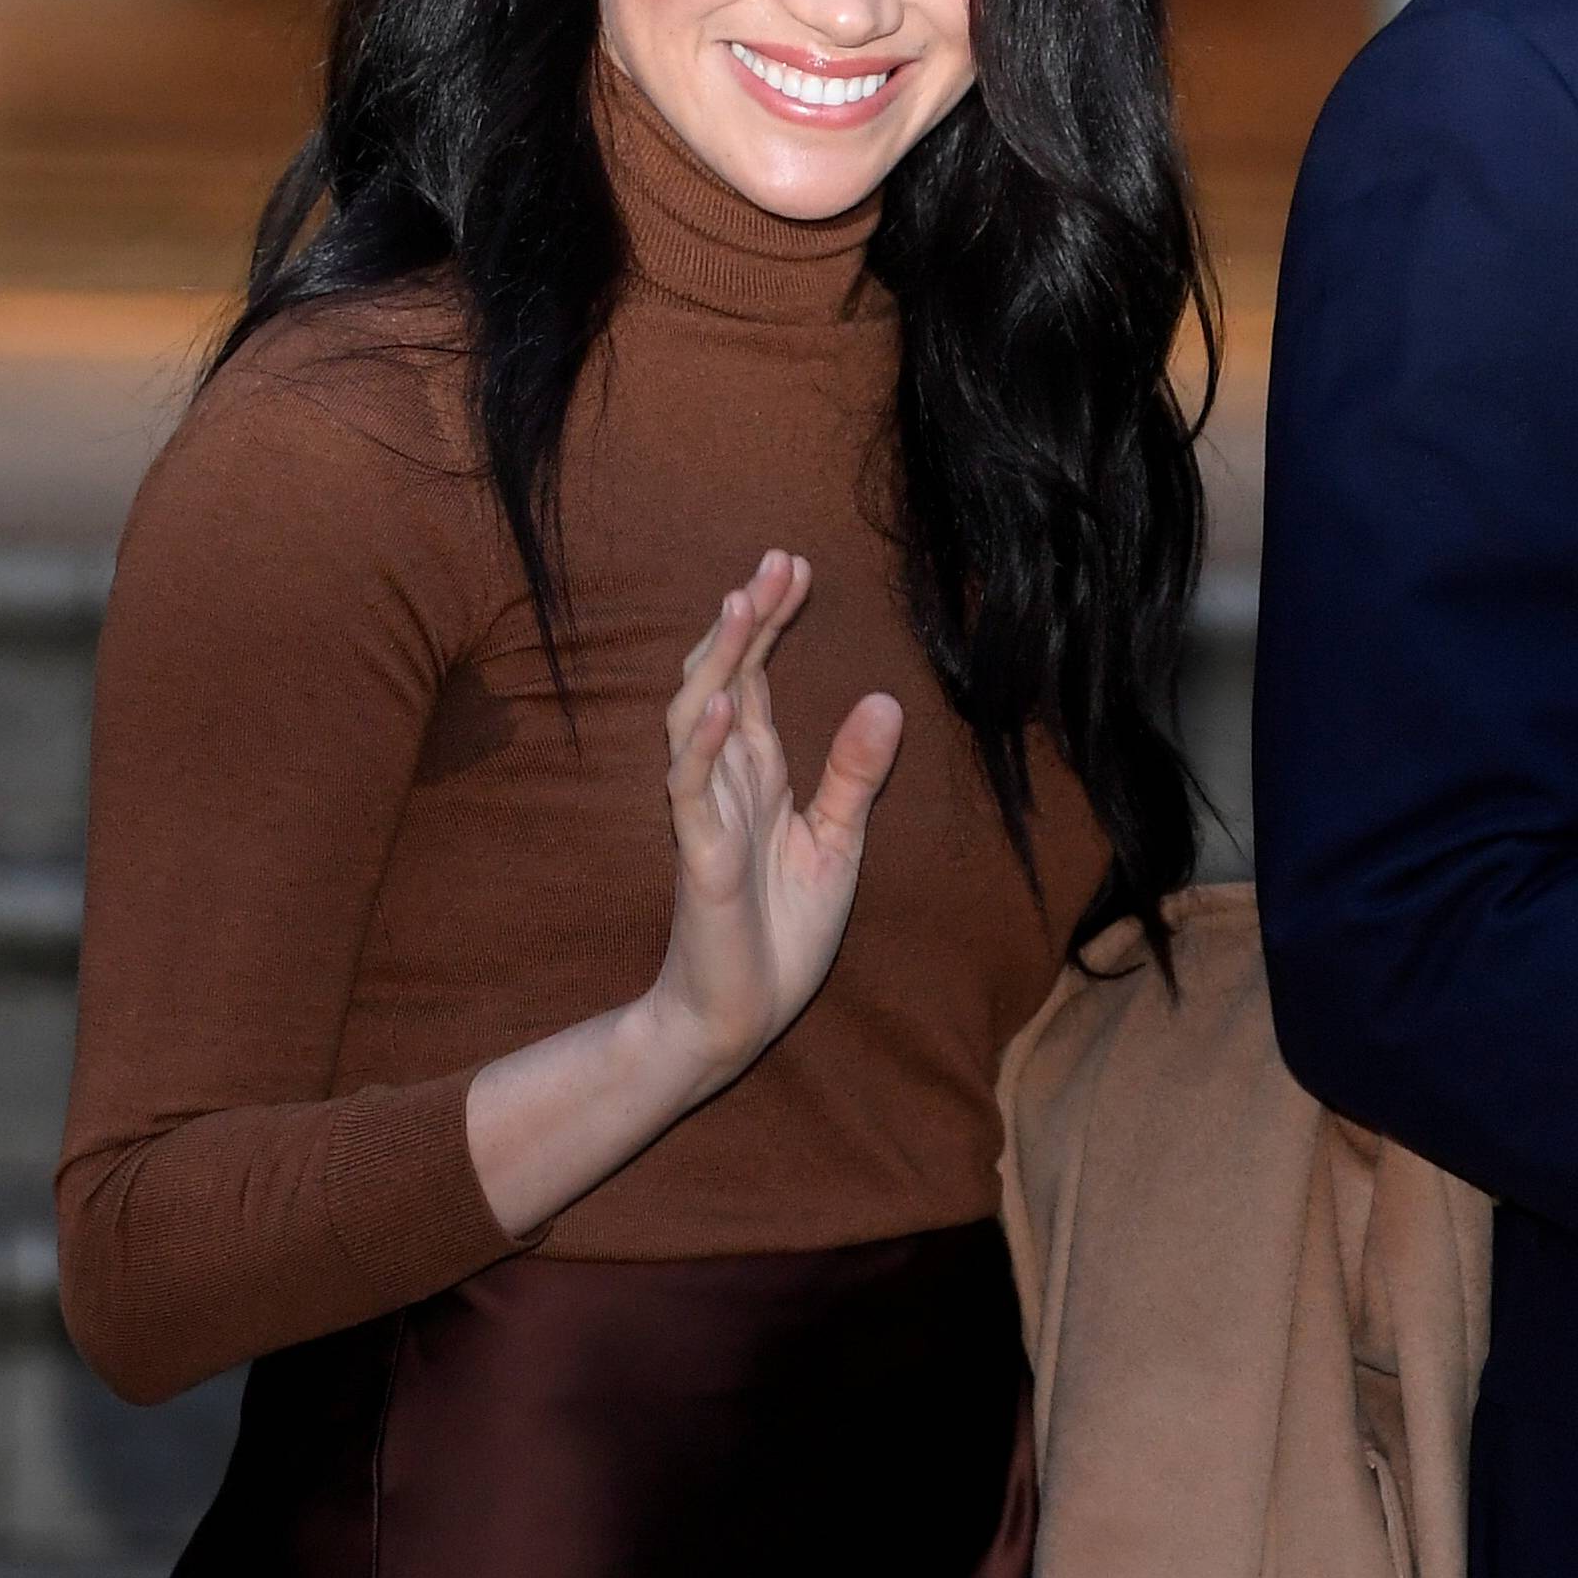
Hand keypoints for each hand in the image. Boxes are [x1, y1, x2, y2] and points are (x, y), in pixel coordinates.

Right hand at [646, 548, 903, 1090]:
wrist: (739, 1017)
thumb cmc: (780, 933)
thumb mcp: (838, 842)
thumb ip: (854, 773)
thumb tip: (887, 699)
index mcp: (757, 771)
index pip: (757, 677)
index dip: (771, 621)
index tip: (795, 565)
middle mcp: (725, 778)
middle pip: (726, 677)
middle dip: (747, 618)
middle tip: (777, 559)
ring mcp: (706, 811)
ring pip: (696, 715)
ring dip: (718, 659)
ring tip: (741, 603)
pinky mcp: (699, 854)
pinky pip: (690, 788)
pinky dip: (703, 743)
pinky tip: (723, 703)